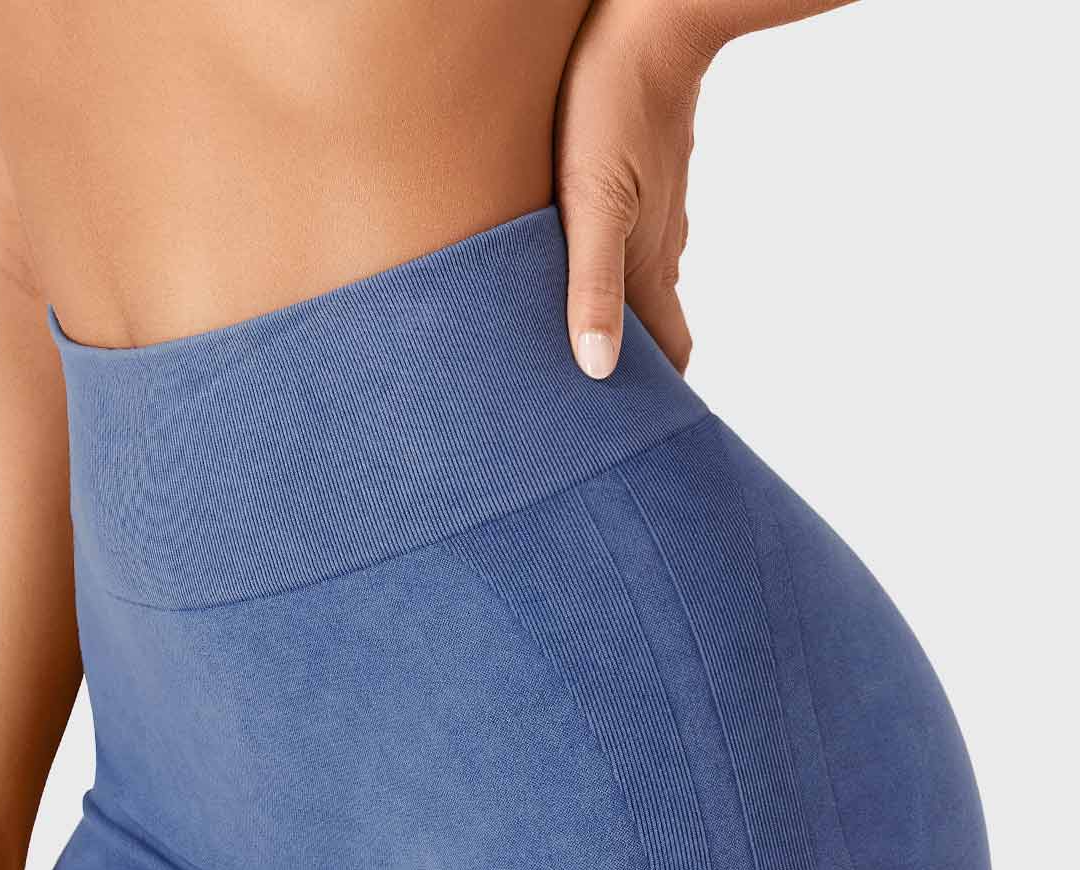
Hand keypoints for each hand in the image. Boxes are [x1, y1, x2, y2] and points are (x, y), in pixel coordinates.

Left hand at [556, 0, 718, 378]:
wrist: (650, 21)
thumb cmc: (609, 110)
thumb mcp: (592, 207)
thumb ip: (592, 290)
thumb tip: (598, 371)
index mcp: (649, 270)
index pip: (668, 355)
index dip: (656, 402)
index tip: (636, 441)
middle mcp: (659, 251)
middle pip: (655, 330)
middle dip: (633, 373)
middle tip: (602, 414)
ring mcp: (655, 216)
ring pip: (641, 289)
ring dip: (621, 325)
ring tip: (586, 356)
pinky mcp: (642, 182)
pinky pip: (631, 245)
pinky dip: (613, 280)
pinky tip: (586, 275)